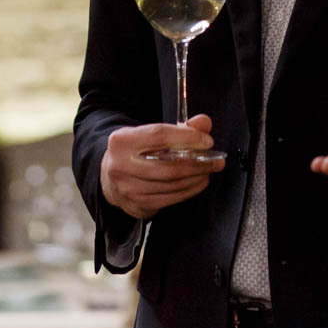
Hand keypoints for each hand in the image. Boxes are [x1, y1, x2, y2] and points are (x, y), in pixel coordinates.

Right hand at [101, 114, 225, 218]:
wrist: (111, 175)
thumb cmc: (136, 151)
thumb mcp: (150, 133)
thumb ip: (181, 127)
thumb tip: (203, 123)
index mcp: (122, 140)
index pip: (159, 136)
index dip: (187, 138)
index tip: (207, 141)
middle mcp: (121, 165)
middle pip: (168, 166)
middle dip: (198, 164)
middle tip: (216, 160)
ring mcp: (128, 188)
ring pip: (171, 185)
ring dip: (196, 178)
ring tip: (208, 170)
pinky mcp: (136, 205)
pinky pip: (170, 199)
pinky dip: (189, 191)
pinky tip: (197, 182)